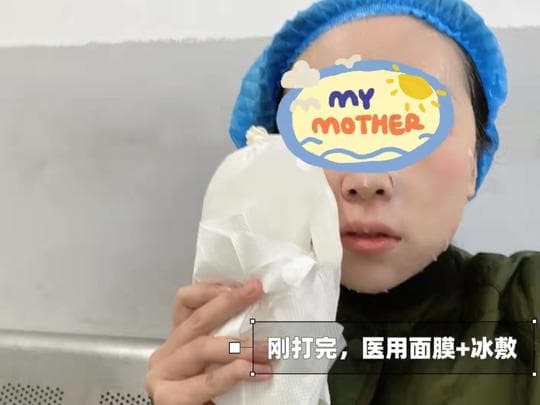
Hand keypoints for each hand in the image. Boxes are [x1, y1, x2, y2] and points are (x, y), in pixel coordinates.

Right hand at [145, 279, 270, 404]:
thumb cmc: (211, 396)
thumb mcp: (220, 360)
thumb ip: (229, 339)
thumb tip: (266, 317)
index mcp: (180, 339)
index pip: (186, 302)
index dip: (212, 289)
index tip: (243, 284)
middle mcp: (167, 352)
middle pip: (197, 319)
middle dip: (229, 302)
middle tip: (257, 292)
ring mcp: (163, 374)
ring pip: (202, 348)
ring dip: (240, 346)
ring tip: (267, 347)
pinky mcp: (167, 398)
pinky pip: (205, 381)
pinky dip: (230, 374)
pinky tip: (251, 371)